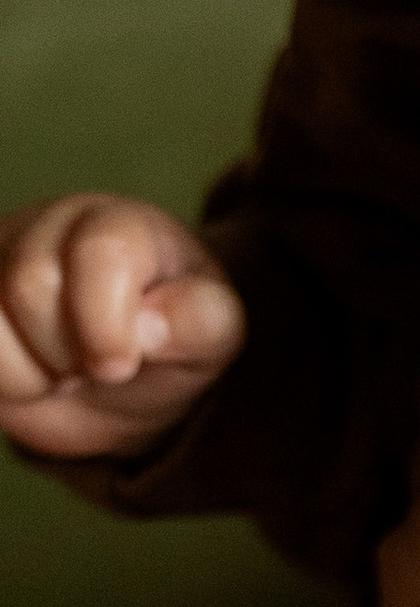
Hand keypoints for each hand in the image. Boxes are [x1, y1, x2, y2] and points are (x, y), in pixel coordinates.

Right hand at [0, 191, 244, 455]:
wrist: (120, 382)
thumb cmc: (169, 343)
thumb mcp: (212, 336)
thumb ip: (200, 321)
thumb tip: (150, 324)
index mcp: (122, 225)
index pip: (100, 252)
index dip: (106, 323)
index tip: (121, 366)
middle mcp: (50, 227)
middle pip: (31, 284)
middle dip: (68, 351)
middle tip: (98, 366)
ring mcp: (0, 256)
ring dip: (29, 373)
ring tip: (63, 368)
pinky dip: (1, 381)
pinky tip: (29, 371)